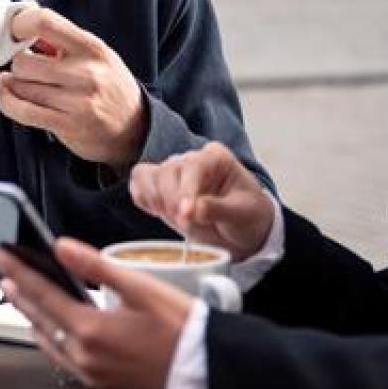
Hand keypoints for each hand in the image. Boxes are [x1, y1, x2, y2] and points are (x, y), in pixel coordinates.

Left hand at [0, 7, 147, 172]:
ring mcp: (77, 101)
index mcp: (92, 48)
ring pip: (21, 87)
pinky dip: (8, 102)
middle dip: (16, 64)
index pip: (46, 23)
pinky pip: (23, 111)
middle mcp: (86, 72)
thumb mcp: (96, 56)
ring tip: (17, 83)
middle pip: (25, 61)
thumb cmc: (110, 88)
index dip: (21, 24)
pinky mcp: (66, 125)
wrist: (135, 129)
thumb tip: (26, 22)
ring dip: (12, 85)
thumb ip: (62, 40)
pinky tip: (8, 97)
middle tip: (21, 66)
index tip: (14, 31)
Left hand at [0, 238, 190, 388]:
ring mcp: (90, 374)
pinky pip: (62, 360)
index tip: (1, 254)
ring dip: (32, 317)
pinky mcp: (100, 385)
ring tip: (21, 297)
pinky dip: (50, 339)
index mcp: (90, 329)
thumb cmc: (180, 329)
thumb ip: (95, 266)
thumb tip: (62, 247)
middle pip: (38, 319)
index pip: (42, 293)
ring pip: (47, 342)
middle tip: (5, 272)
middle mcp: (83, 356)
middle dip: (19, 292)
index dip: (18, 270)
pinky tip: (52, 330)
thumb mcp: (140, 286)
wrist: (204, 370)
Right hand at [129, 142, 274, 261]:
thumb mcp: (241, 215)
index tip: (185, 215)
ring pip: (149, 176)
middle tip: (185, 224)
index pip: (192, 166)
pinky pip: (139, 183)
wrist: (243, 230)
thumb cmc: (248, 217)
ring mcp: (175, 170)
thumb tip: (190, 210)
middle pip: (166, 171)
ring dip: (157, 201)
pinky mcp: (161, 186)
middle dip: (171, 201)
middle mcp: (192, 159)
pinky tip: (159, 212)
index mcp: (216, 158)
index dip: (185, 191)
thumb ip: (216, 210)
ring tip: (176, 219)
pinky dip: (144, 198)